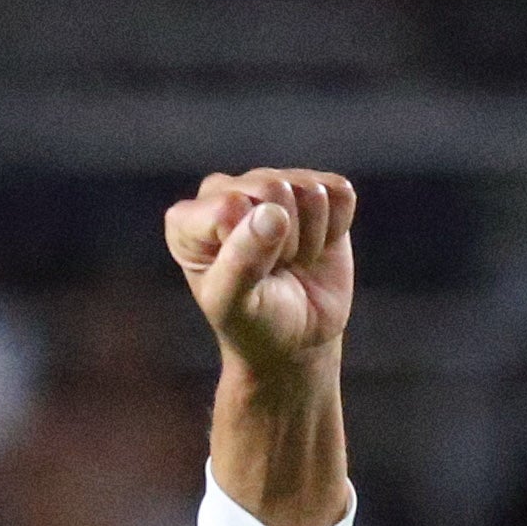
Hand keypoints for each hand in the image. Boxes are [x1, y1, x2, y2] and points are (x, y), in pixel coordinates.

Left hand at [166, 170, 355, 381]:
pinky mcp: (313, 188)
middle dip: (284, 240)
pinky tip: (315, 246)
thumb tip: (273, 213)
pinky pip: (339, 191)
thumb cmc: (254, 323)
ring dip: (311, 236)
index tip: (249, 276)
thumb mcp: (235, 305)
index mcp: (188, 220)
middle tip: (275, 270)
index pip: (230, 205)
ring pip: (309, 189)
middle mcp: (225, 191)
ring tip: (292, 261)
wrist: (295, 340)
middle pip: (273, 186)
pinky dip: (336, 227)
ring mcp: (270, 185)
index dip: (252, 245)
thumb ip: (241, 262)